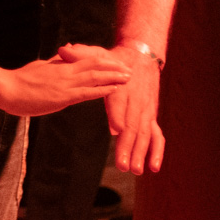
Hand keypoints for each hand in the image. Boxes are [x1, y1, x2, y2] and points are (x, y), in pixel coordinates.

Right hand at [0, 43, 130, 116]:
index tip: (116, 62)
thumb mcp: (39, 67)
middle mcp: (65, 72)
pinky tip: (114, 90)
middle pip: (95, 66)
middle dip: (114, 68)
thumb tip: (63, 54)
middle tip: (130, 69)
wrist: (6, 89)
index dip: (103, 61)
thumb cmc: (19, 79)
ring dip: (113, 77)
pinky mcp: (63, 96)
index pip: (86, 59)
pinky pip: (87, 92)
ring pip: (95, 77)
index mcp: (60, 65)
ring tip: (128, 77)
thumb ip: (54, 62)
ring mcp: (65, 84)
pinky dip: (102, 90)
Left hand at [80, 42, 164, 173]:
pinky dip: (157, 151)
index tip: (115, 130)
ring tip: (134, 170)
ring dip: (141, 153)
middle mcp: (137, 100)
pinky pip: (156, 135)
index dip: (118, 116)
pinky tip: (153, 168)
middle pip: (133, 125)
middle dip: (128, 146)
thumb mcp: (97, 54)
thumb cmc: (114, 58)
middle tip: (123, 165)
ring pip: (145, 133)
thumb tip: (63, 50)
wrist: (141, 57)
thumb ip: (80, 55)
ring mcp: (146, 110)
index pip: (120, 102)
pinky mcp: (151, 116)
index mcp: (122, 87)